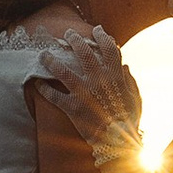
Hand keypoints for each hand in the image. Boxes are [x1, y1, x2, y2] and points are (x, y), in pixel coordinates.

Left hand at [31, 23, 143, 151]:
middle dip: (74, 39)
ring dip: (51, 60)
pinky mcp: (72, 108)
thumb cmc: (129, 121)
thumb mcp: (135, 99)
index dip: (103, 36)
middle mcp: (98, 80)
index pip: (109, 48)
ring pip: (62, 71)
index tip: (97, 30)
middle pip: (84, 52)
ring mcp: (84, 93)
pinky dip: (44, 90)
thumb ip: (130, 81)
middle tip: (68, 34)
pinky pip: (54, 96)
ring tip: (43, 54)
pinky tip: (37, 85)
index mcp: (115, 76)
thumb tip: (125, 67)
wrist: (119, 142)